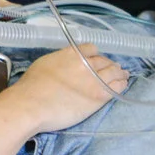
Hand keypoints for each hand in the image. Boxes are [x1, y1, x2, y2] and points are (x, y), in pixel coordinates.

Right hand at [11, 44, 128, 132]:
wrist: (32, 105)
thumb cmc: (32, 86)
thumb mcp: (45, 63)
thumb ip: (61, 60)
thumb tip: (67, 63)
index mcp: (72, 54)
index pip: (91, 49)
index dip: (96, 55)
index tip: (96, 60)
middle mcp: (86, 64)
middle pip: (104, 61)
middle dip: (109, 64)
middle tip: (114, 69)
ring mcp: (94, 80)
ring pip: (114, 72)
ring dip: (119, 73)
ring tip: (123, 75)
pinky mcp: (98, 96)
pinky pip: (116, 88)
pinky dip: (121, 85)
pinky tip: (123, 85)